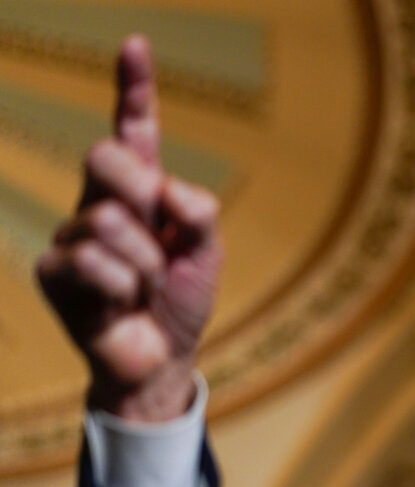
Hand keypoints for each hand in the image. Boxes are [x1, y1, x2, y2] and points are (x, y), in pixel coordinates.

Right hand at [36, 35, 221, 420]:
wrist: (162, 358)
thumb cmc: (181, 300)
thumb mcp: (207, 254)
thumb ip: (199, 213)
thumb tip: (166, 186)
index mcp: (144, 191)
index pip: (135, 132)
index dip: (134, 89)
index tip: (136, 45)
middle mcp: (102, 202)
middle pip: (106, 156)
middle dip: (140, 194)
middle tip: (159, 238)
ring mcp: (72, 234)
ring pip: (105, 220)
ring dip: (142, 262)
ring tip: (144, 287)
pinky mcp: (52, 271)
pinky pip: (90, 261)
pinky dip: (120, 286)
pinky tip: (120, 304)